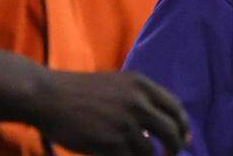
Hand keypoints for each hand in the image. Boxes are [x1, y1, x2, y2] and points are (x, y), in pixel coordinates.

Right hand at [32, 70, 189, 155]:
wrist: (48, 96)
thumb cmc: (80, 92)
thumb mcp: (118, 84)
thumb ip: (140, 99)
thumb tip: (160, 123)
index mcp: (142, 86)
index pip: (175, 107)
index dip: (183, 125)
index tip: (185, 138)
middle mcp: (138, 103)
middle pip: (170, 131)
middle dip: (175, 147)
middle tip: (170, 155)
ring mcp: (125, 124)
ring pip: (150, 151)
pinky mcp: (110, 143)